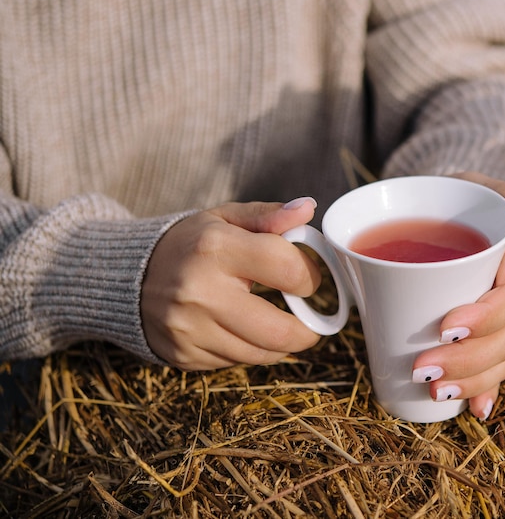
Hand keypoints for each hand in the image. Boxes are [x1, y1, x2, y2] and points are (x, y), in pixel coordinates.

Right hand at [140, 198, 321, 369]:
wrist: (127, 275)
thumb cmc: (189, 243)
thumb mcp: (225, 218)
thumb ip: (269, 215)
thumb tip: (308, 209)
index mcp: (216, 248)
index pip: (287, 269)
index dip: (309, 275)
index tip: (307, 277)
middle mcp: (201, 292)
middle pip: (280, 330)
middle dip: (307, 329)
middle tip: (309, 320)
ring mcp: (190, 329)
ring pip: (261, 354)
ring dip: (282, 343)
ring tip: (280, 324)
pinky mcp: (184, 355)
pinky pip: (236, 363)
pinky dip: (251, 350)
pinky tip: (245, 330)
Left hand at [410, 172, 504, 419]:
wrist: (436, 211)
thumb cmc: (452, 199)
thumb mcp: (471, 186)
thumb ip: (502, 193)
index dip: (485, 318)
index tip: (445, 328)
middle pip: (504, 336)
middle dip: (467, 360)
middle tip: (423, 368)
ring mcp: (496, 317)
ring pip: (499, 357)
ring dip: (472, 381)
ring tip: (435, 392)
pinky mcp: (479, 331)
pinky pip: (492, 366)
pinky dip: (486, 390)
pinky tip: (476, 409)